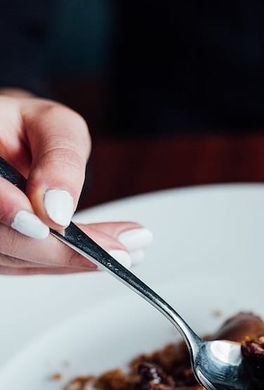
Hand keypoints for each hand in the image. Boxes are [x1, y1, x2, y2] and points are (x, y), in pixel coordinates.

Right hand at [0, 90, 151, 273]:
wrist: (17, 142)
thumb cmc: (31, 130)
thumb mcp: (53, 125)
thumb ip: (59, 159)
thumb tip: (58, 208)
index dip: (9, 210)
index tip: (52, 223)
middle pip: (3, 238)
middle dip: (61, 249)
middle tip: (118, 251)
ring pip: (17, 258)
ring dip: (73, 262)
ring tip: (126, 253)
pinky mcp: (1, 248)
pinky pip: (29, 264)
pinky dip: (68, 263)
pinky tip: (106, 258)